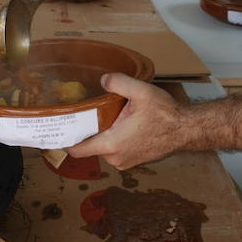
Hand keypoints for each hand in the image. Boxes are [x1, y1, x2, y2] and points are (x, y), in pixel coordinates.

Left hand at [67, 73, 184, 168]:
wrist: (186, 129)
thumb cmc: (166, 114)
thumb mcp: (141, 92)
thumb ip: (118, 83)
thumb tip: (103, 79)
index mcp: (112, 144)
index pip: (78, 150)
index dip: (64, 141)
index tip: (55, 132)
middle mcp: (116, 158)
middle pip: (90, 146)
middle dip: (87, 131)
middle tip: (84, 113)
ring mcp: (126, 162)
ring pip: (104, 147)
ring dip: (103, 134)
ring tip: (105, 116)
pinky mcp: (134, 161)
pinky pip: (116, 150)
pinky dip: (114, 139)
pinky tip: (120, 124)